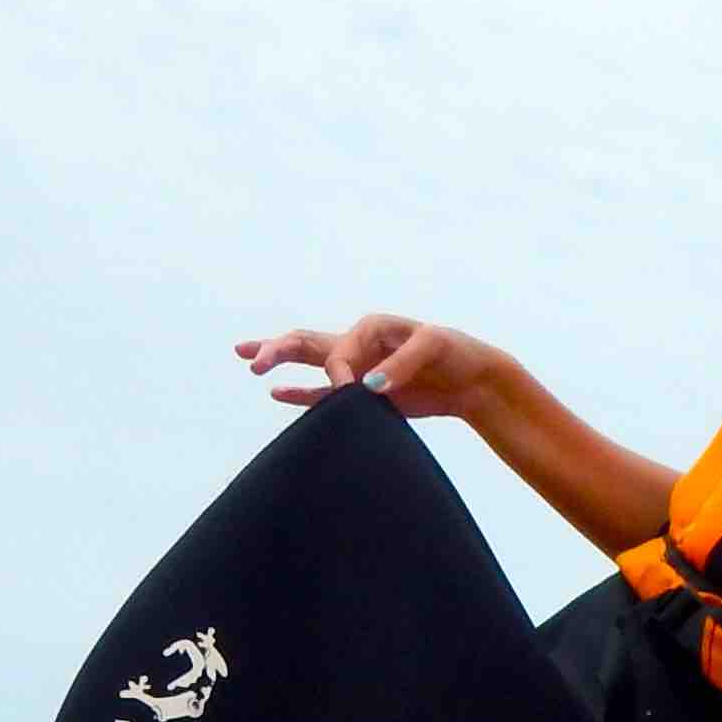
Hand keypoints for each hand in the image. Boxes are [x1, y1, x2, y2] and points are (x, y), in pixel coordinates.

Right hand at [235, 315, 510, 416]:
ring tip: (249, 361)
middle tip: (251, 358)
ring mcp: (357, 368)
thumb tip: (369, 386)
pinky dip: (301, 395)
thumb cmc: (455, 354)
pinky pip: (323, 394)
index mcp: (371, 327)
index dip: (339, 372)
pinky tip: (277, 394)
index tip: (351, 392)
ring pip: (309, 363)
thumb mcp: (435, 346)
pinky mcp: (362, 394)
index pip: (339, 349)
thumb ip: (403, 363)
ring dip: (279, 360)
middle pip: (307, 342)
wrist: (472, 380)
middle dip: (277, 349)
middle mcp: (358, 344)